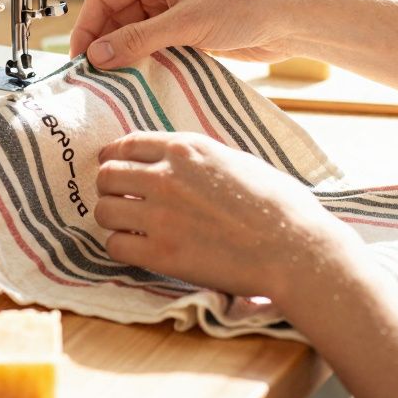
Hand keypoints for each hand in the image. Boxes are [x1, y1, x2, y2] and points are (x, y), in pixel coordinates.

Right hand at [69, 0, 311, 68]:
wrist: (287, 20)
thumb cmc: (243, 6)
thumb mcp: (185, 23)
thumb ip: (138, 39)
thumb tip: (97, 55)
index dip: (87, 28)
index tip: (79, 59)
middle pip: (114, 19)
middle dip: (103, 46)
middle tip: (93, 78)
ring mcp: (171, 13)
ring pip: (132, 37)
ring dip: (122, 58)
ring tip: (112, 84)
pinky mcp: (184, 33)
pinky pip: (152, 49)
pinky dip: (141, 64)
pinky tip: (136, 82)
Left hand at [93, 131, 360, 299]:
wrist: (293, 248)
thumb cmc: (277, 204)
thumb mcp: (235, 160)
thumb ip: (197, 158)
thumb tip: (174, 162)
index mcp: (186, 149)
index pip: (126, 144)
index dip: (114, 156)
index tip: (112, 165)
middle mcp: (166, 176)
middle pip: (107, 175)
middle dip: (110, 187)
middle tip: (120, 199)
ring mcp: (160, 215)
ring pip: (103, 210)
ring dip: (113, 218)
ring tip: (128, 226)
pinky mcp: (161, 253)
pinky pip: (114, 245)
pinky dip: (121, 247)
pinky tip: (138, 248)